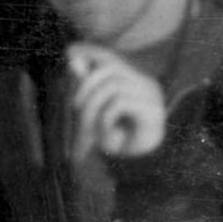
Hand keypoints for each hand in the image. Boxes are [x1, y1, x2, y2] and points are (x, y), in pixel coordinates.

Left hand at [65, 43, 167, 161]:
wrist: (139, 170)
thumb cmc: (118, 140)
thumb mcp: (95, 112)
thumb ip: (87, 88)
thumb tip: (73, 62)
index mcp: (133, 80)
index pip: (111, 57)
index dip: (90, 52)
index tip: (69, 53)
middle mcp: (145, 84)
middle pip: (110, 69)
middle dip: (86, 88)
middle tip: (76, 109)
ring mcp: (152, 96)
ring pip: (112, 86)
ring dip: (93, 108)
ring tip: (91, 130)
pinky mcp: (153, 112)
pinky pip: (119, 103)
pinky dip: (105, 120)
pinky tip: (106, 136)